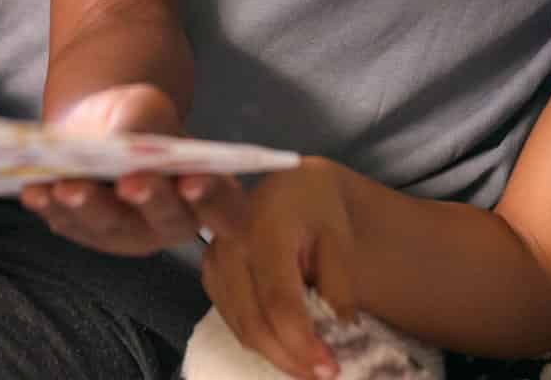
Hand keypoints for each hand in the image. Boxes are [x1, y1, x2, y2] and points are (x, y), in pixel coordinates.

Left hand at [20, 84, 238, 255]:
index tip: (193, 182)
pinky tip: (35, 191)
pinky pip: (70, 226)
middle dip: (147, 200)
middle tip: (130, 183)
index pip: (224, 208)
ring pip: (112, 228)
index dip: (212, 199)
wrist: (98, 127)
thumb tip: (122, 143)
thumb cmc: (138, 118)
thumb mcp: (147, 106)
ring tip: (69, 187)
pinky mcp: (88, 234)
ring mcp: (129, 235)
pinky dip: (51, 208)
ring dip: (89, 209)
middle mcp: (173, 223)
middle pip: (167, 220)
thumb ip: (145, 124)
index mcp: (208, 192)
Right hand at [199, 156, 358, 379]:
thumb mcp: (340, 239)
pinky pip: (235, 323)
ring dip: (278, 356)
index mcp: (265, 225)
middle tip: (324, 376)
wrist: (292, 189)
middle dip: (290, 358)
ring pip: (243, 328)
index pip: (278, 299)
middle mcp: (230, 244)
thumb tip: (340, 332)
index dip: (302, 341)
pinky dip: (264, 343)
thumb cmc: (319, 211)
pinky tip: (290, 349)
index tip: (330, 368)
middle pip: (254, 321)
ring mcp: (214, 262)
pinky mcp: (210, 277)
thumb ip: (340, 284)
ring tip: (312, 368)